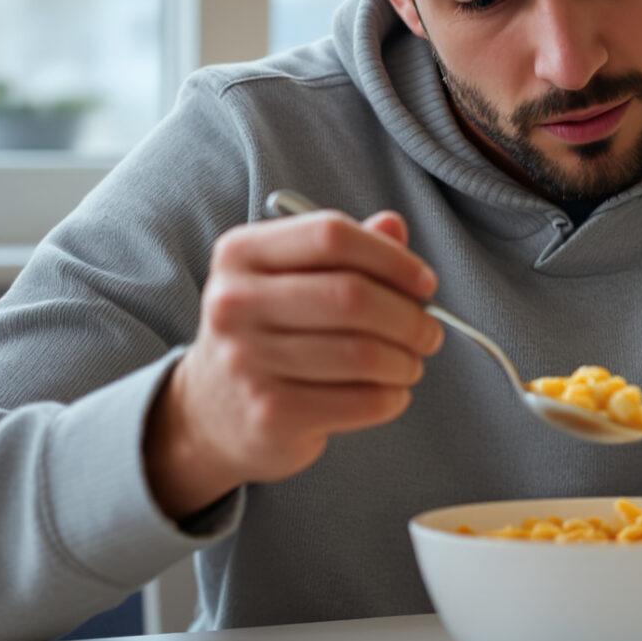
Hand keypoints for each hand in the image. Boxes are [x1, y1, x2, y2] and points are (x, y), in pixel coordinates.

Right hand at [146, 209, 443, 517]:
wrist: (212, 413)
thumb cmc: (267, 334)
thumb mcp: (290, 279)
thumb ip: (343, 250)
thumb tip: (395, 227)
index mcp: (240, 254)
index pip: (331, 235)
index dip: (391, 257)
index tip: (424, 282)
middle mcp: (234, 303)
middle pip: (351, 296)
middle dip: (409, 316)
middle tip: (429, 331)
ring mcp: (247, 361)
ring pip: (361, 353)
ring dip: (406, 360)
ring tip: (411, 363)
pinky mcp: (269, 413)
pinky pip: (359, 401)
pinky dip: (392, 397)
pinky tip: (392, 393)